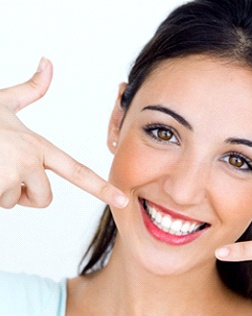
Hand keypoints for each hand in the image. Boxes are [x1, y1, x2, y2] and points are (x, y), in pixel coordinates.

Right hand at [0, 58, 127, 208]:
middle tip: (4, 169)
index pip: (77, 171)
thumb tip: (48, 62)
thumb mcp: (4, 102)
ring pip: (14, 202)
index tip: (123, 200)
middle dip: (25, 193)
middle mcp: (30, 162)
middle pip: (44, 198)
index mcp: (39, 146)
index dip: (102, 188)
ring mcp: (10, 176)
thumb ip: (31, 90)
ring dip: (1, 191)